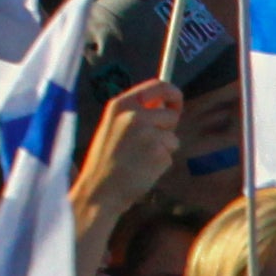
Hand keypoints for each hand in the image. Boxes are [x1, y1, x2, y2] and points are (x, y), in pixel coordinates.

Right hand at [72, 79, 183, 236]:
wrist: (100, 190)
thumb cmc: (106, 160)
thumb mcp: (113, 125)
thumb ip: (136, 112)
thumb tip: (164, 104)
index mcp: (120, 104)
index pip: (158, 86)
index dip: (172, 93)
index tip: (175, 103)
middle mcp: (134, 115)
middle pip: (170, 114)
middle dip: (167, 128)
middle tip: (152, 142)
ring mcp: (148, 134)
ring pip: (172, 138)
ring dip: (163, 149)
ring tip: (140, 158)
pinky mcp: (159, 153)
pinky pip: (170, 155)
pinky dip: (161, 163)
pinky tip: (143, 169)